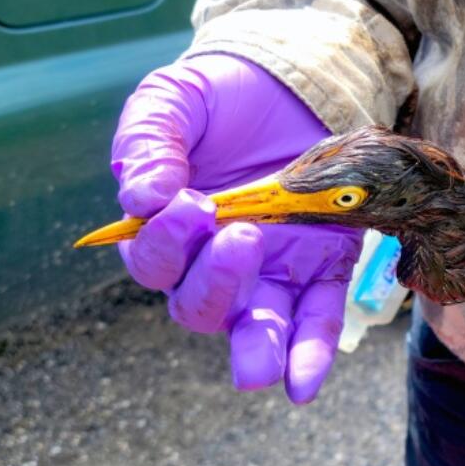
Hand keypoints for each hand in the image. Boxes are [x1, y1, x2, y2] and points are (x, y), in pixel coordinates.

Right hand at [111, 54, 362, 402]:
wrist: (289, 80)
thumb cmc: (217, 98)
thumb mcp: (172, 102)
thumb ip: (149, 143)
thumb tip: (141, 198)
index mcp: (169, 231)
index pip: (156, 260)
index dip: (167, 241)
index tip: (189, 202)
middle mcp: (214, 262)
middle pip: (199, 304)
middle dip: (215, 283)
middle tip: (240, 237)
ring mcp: (271, 269)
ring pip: (255, 326)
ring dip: (257, 349)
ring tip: (260, 368)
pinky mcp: (322, 264)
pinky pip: (316, 318)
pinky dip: (310, 353)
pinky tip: (303, 385)